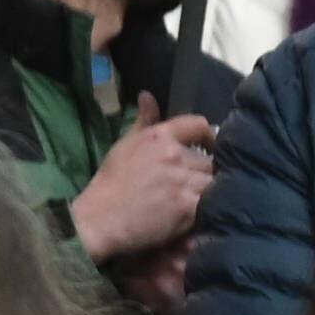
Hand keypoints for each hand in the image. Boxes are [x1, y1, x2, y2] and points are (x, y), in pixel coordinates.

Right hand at [74, 106, 216, 262]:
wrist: (100, 219)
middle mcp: (175, 156)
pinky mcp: (188, 208)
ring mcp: (184, 182)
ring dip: (211, 189)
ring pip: (214, 181)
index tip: (210, 146)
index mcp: (160, 137)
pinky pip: (210, 203)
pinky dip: (208, 208)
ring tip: (202, 198)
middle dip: (207, 169)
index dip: (209, 135)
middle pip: (210, 159)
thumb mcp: (124, 144)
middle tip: (200, 180)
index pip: (198, 125)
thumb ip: (143, 120)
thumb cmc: (110, 182)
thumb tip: (147, 95)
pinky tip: (200, 212)